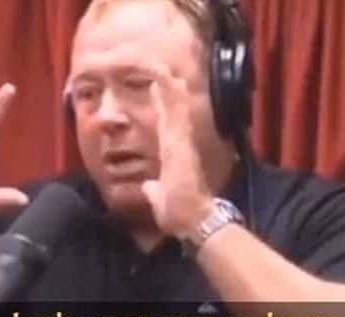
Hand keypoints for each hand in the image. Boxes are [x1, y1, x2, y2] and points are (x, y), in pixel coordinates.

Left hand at [141, 69, 212, 236]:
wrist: (194, 221)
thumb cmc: (180, 214)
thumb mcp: (161, 200)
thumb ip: (156, 191)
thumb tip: (150, 187)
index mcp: (173, 157)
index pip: (166, 126)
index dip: (163, 106)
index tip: (156, 88)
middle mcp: (179, 146)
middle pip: (173, 112)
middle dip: (167, 90)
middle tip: (162, 68)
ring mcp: (180, 144)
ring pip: (175, 110)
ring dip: (169, 89)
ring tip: (164, 67)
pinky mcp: (179, 146)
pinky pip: (175, 117)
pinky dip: (170, 99)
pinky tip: (166, 82)